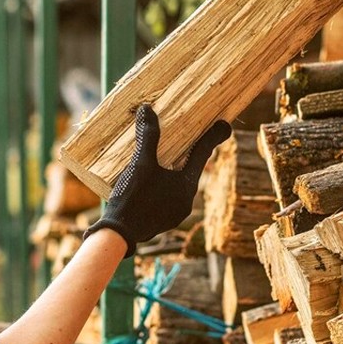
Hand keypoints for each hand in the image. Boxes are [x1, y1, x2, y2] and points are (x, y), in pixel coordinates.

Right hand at [84, 104, 230, 256]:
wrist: (118, 235)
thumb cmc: (133, 198)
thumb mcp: (141, 164)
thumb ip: (147, 136)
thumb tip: (147, 109)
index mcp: (186, 186)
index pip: (203, 154)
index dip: (213, 137)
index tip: (224, 125)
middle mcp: (185, 201)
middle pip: (190, 169)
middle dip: (189, 153)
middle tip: (188, 136)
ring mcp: (173, 214)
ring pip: (177, 184)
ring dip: (172, 170)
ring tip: (161, 157)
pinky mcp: (160, 220)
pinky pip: (167, 196)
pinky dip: (162, 184)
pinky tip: (150, 180)